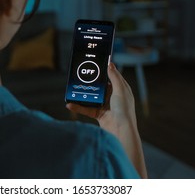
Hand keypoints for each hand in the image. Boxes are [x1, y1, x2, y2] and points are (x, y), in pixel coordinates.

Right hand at [66, 62, 146, 177]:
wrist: (121, 131)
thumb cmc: (124, 110)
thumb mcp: (120, 90)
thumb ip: (114, 77)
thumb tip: (110, 64)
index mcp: (121, 90)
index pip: (112, 77)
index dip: (105, 70)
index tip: (96, 64)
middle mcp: (113, 97)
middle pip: (100, 86)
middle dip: (91, 82)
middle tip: (80, 75)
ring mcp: (106, 106)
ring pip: (92, 97)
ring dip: (83, 95)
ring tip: (73, 89)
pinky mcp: (99, 115)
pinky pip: (86, 109)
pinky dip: (78, 107)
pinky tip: (70, 104)